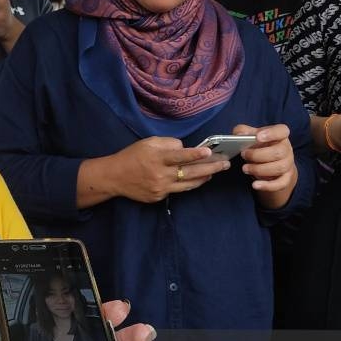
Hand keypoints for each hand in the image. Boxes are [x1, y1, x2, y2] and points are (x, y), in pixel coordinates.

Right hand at [108, 137, 228, 203]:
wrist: (115, 177)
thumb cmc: (132, 156)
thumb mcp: (148, 142)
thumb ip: (168, 144)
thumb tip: (185, 148)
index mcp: (157, 158)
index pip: (180, 156)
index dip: (195, 155)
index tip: (209, 152)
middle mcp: (160, 174)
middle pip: (190, 172)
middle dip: (210, 168)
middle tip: (225, 164)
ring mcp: (161, 188)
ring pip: (188, 184)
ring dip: (204, 178)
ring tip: (215, 172)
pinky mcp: (159, 197)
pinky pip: (178, 190)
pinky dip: (189, 184)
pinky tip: (198, 179)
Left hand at [234, 124, 295, 192]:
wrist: (271, 164)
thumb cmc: (261, 147)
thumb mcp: (252, 137)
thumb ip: (244, 132)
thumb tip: (239, 133)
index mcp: (280, 136)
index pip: (282, 131)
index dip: (271, 133)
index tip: (258, 137)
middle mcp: (286, 149)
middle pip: (278, 152)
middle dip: (258, 155)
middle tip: (243, 155)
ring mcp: (288, 164)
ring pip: (279, 168)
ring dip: (259, 169)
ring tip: (245, 169)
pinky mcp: (286, 178)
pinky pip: (280, 183)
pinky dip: (267, 185)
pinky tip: (255, 185)